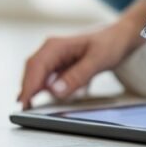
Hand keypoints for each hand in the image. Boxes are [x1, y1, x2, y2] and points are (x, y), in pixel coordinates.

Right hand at [17, 21, 138, 108]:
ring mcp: (55, 57)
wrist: (121, 36)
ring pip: (38, 75)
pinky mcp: (61, 64)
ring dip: (34, 90)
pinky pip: (47, 77)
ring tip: (30, 107)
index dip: (28, 86)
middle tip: (24, 110)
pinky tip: (42, 98)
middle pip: (33, 72)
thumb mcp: (97, 61)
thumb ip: (76, 76)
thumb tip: (55, 91)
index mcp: (56, 45)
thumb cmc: (111, 43)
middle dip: (27, 90)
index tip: (24, 102)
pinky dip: (43, 88)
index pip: (36, 67)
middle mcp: (52, 50)